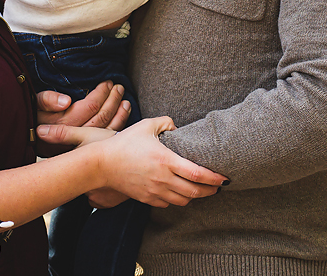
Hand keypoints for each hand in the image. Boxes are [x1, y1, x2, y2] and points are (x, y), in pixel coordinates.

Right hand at [35, 82, 128, 156]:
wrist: (29, 136)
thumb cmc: (32, 115)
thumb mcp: (35, 103)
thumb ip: (47, 100)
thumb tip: (65, 101)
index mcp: (63, 124)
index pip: (89, 107)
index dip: (100, 93)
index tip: (107, 83)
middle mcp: (73, 137)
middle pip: (100, 117)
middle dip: (112, 100)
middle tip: (119, 87)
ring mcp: (80, 146)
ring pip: (106, 129)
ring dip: (118, 112)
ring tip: (124, 99)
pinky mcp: (86, 150)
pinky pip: (106, 138)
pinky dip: (118, 124)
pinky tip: (123, 114)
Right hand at [38, 117, 226, 207]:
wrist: (102, 164)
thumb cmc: (124, 142)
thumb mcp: (146, 125)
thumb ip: (166, 123)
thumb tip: (178, 128)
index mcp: (166, 160)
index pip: (197, 173)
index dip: (214, 178)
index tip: (224, 178)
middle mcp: (163, 179)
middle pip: (195, 192)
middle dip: (210, 190)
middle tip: (218, 186)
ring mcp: (155, 192)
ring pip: (183, 201)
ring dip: (195, 196)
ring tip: (201, 189)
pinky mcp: (147, 199)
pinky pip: (168, 204)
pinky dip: (178, 200)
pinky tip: (179, 191)